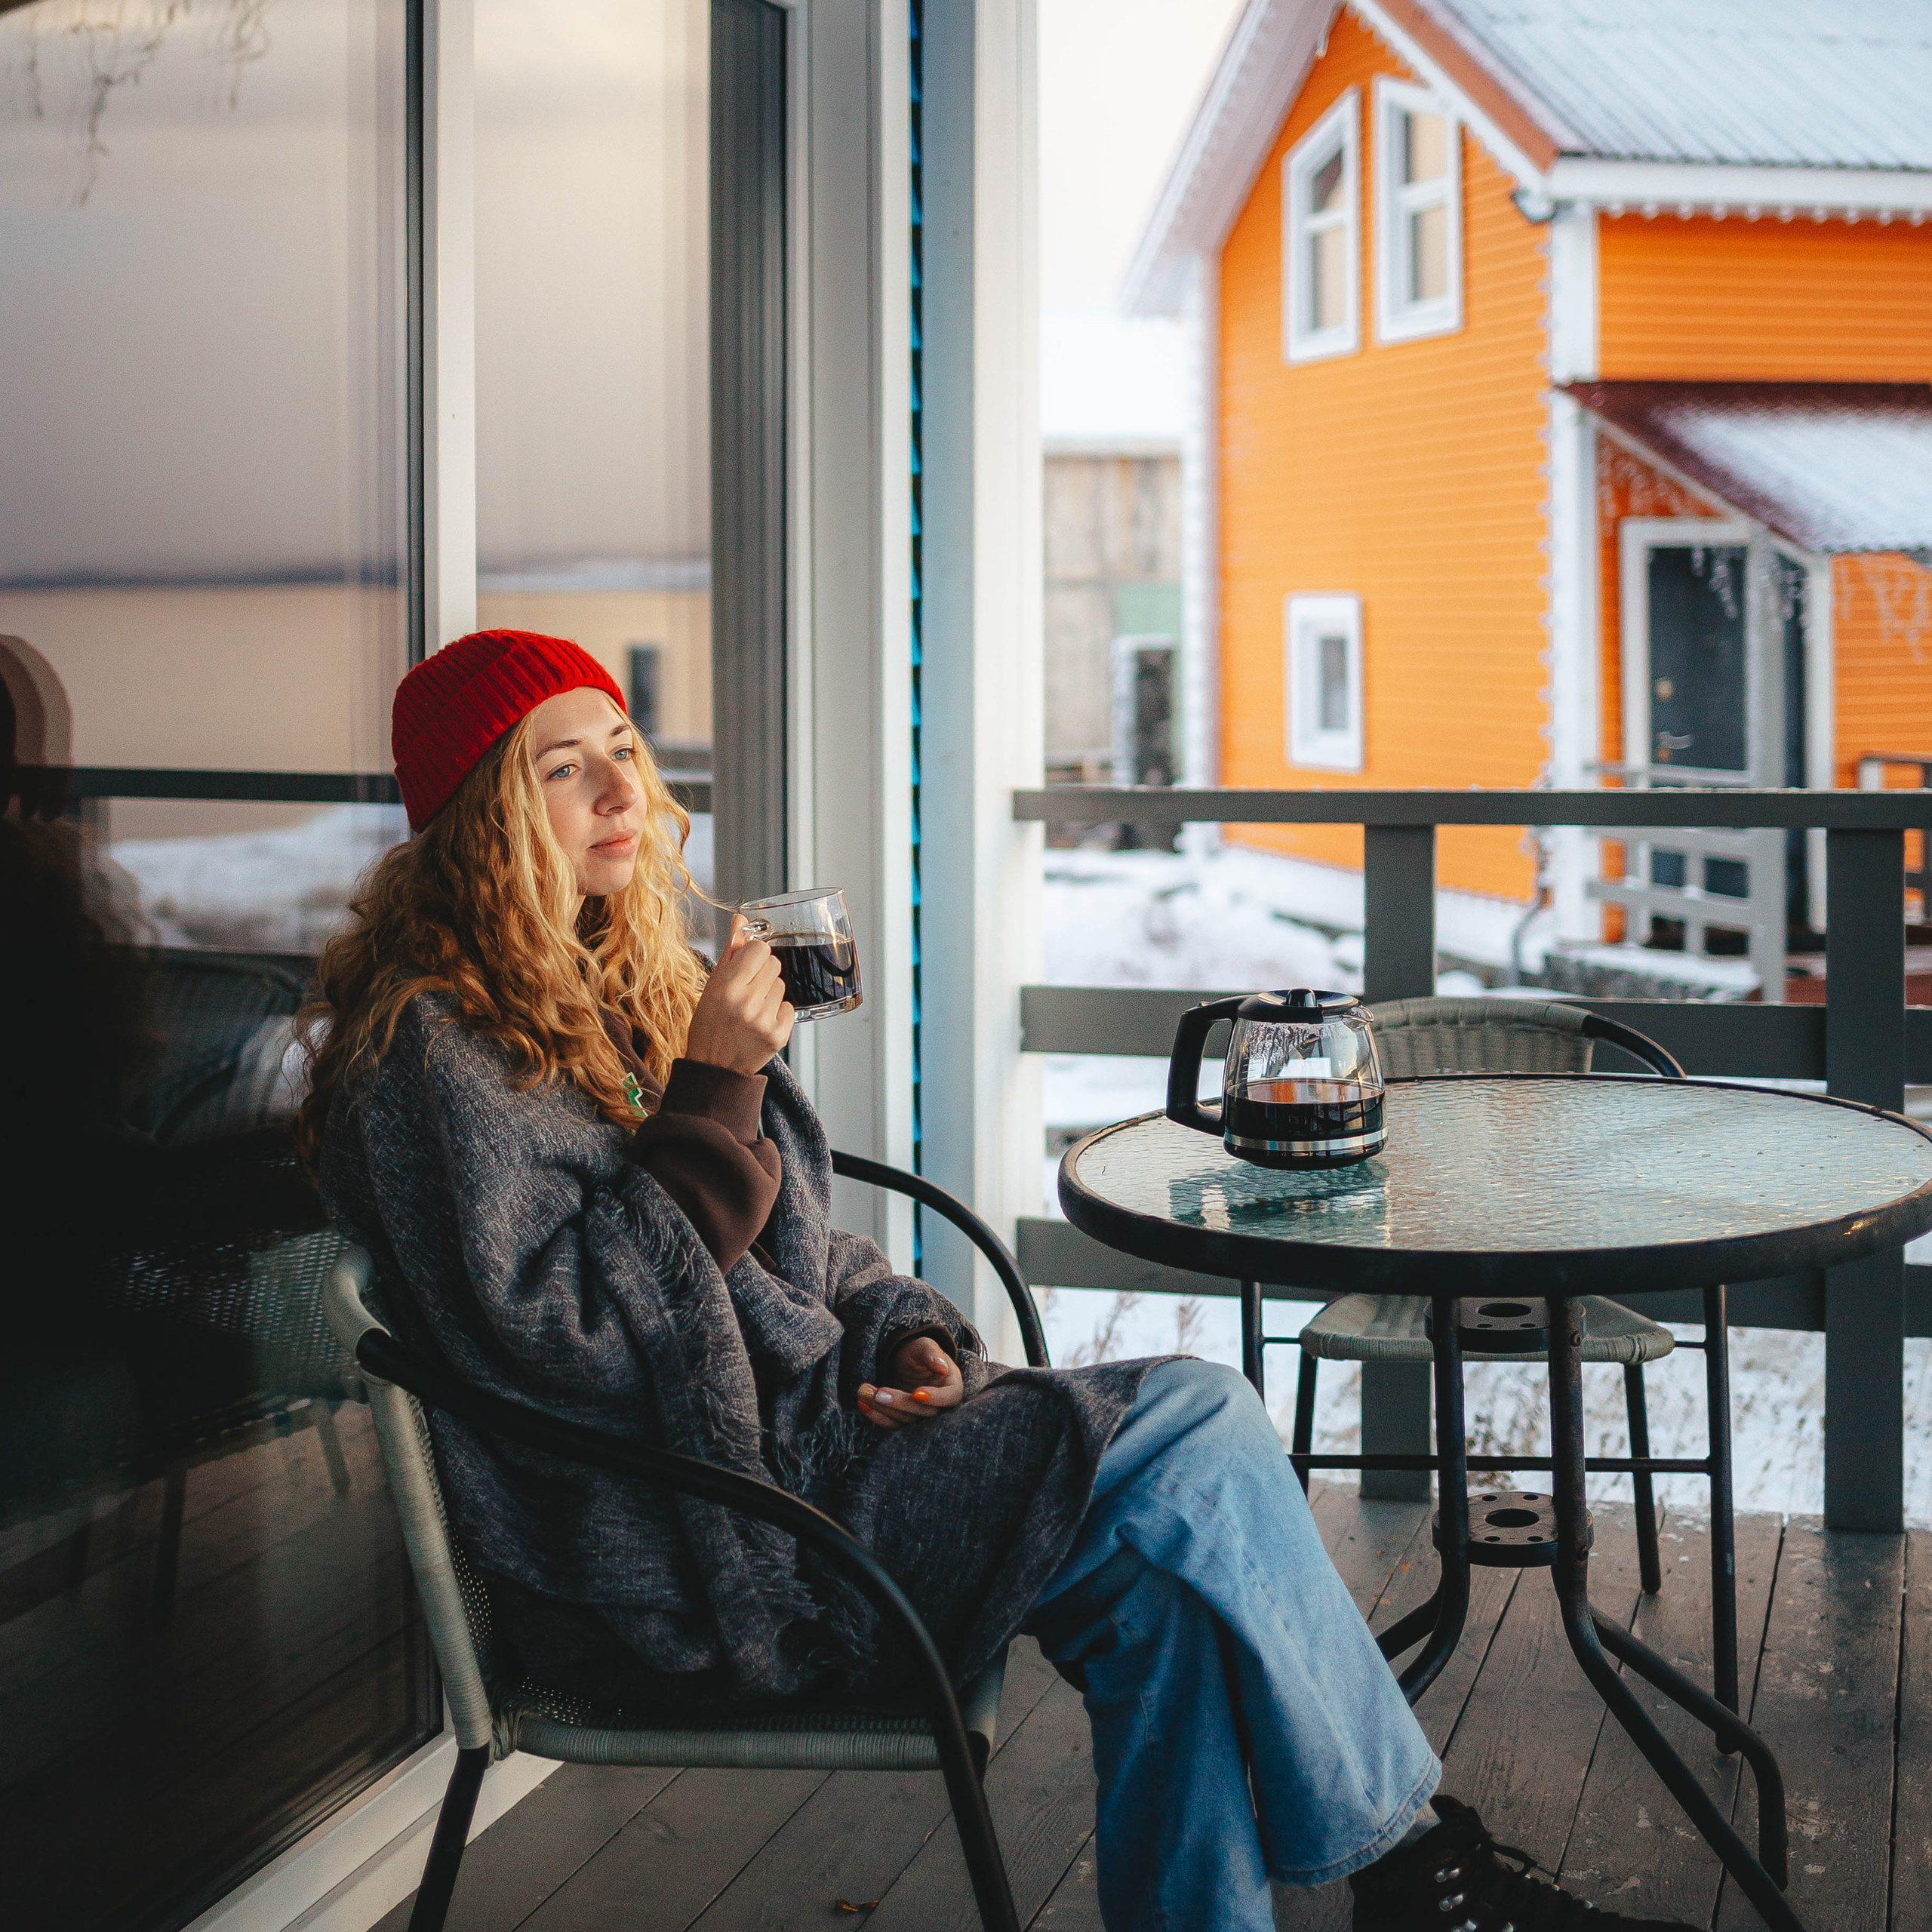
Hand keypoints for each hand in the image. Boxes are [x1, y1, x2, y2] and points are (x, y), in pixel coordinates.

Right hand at [684, 915, 794, 1074]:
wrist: (714, 1068)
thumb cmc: (709, 1024)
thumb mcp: (712, 986)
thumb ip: (730, 951)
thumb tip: (741, 920)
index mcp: (727, 987)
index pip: (759, 949)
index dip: (753, 955)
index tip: (745, 966)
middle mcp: (748, 1002)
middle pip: (774, 964)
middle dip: (762, 972)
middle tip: (747, 990)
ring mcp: (765, 1020)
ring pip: (781, 985)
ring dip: (769, 992)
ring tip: (751, 1008)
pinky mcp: (779, 1035)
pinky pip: (788, 1007)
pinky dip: (777, 1012)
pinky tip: (760, 1021)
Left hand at [857, 1336, 964, 1430]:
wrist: (902, 1360)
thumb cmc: (918, 1351)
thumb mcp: (924, 1345)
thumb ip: (932, 1353)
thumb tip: (942, 1368)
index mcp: (951, 1385)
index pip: (950, 1397)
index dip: (936, 1398)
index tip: (916, 1393)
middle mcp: (939, 1404)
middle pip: (924, 1413)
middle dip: (899, 1403)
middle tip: (879, 1393)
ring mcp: (920, 1415)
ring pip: (906, 1420)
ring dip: (883, 1409)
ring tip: (863, 1391)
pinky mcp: (904, 1419)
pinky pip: (892, 1424)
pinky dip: (876, 1416)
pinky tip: (862, 1403)